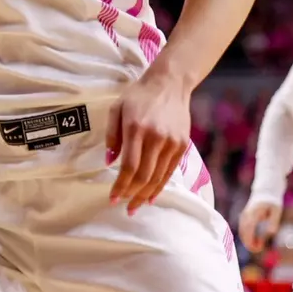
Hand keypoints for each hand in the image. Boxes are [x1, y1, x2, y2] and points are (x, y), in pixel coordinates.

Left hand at [106, 66, 192, 212]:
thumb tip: (109, 162)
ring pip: (158, 177)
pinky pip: (170, 171)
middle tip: (123, 207)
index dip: (121, 185)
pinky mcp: (182, 145)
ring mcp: (172, 143)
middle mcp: (156, 137)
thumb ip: (112, 135)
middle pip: (144, 175)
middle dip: (132, 194)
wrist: (169, 84)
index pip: (129, 166)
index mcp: (137, 129)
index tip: (112, 198)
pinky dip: (160, 186)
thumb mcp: (117, 109)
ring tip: (134, 206)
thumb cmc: (138, 96)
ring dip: (145, 194)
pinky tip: (151, 195)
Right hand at [238, 199, 282, 252]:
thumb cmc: (273, 202)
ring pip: (242, 231)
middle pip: (243, 232)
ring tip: (257, 246)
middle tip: (258, 250)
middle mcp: (246, 215)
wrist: (265, 191)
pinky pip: (243, 229)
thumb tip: (271, 233)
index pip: (249, 230)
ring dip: (247, 240)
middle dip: (248, 243)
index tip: (258, 248)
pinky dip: (246, 236)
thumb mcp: (277, 211)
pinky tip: (254, 240)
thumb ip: (274, 221)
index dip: (251, 241)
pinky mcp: (244, 217)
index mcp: (254, 214)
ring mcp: (244, 216)